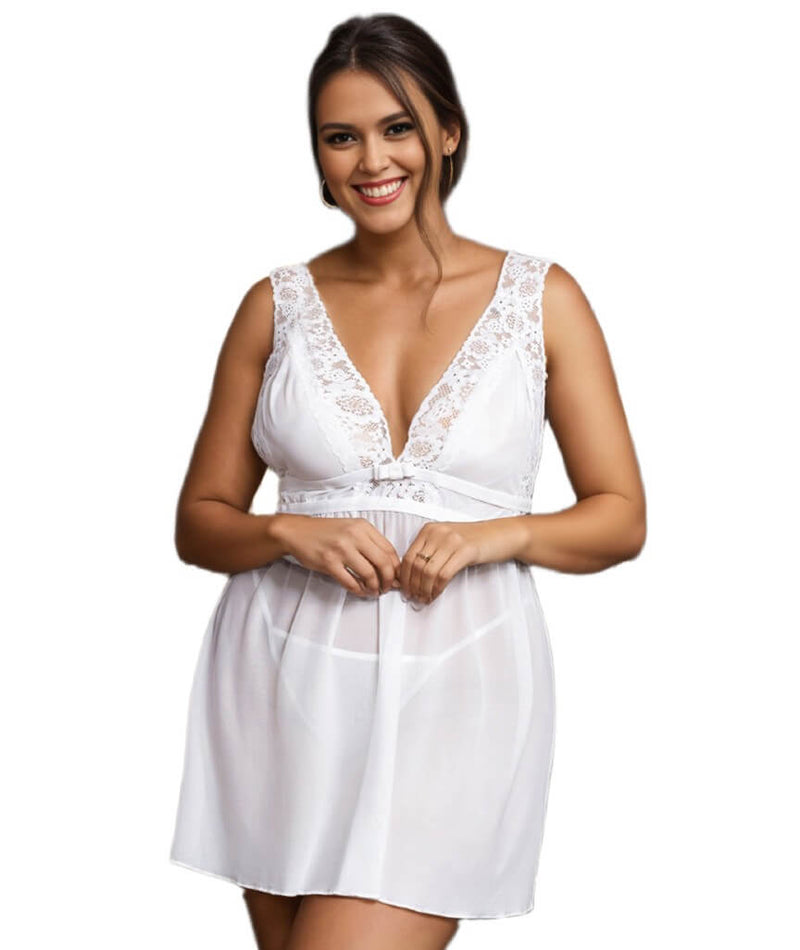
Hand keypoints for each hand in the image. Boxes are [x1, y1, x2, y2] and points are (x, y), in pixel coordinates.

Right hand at [276, 514, 401, 597]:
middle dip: (389, 580)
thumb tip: (390, 566)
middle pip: (383, 563)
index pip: (389, 549)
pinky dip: (359, 590)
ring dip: (374, 587)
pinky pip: (350, 581)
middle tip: (388, 588)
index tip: (397, 577)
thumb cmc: (326, 532)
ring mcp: (341, 549)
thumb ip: (370, 543)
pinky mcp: (329, 562)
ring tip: (374, 591)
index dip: (396, 567)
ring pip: (369, 574)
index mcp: (363, 527)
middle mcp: (354, 535)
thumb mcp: (351, 529)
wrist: (297, 531)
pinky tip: (360, 591)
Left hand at [399, 518, 527, 603]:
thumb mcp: (447, 539)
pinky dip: (437, 589)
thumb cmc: (475, 540)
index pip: (408, 556)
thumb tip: (412, 575)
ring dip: (424, 589)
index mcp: (430, 529)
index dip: (404, 577)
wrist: (501, 534)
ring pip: (428, 572)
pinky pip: (444, 575)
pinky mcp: (465, 550)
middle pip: (416, 565)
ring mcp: (452, 540)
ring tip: (425, 598)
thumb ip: (430, 551)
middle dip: (413, 586)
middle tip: (414, 597)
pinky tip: (436, 594)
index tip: (405, 589)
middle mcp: (438, 532)